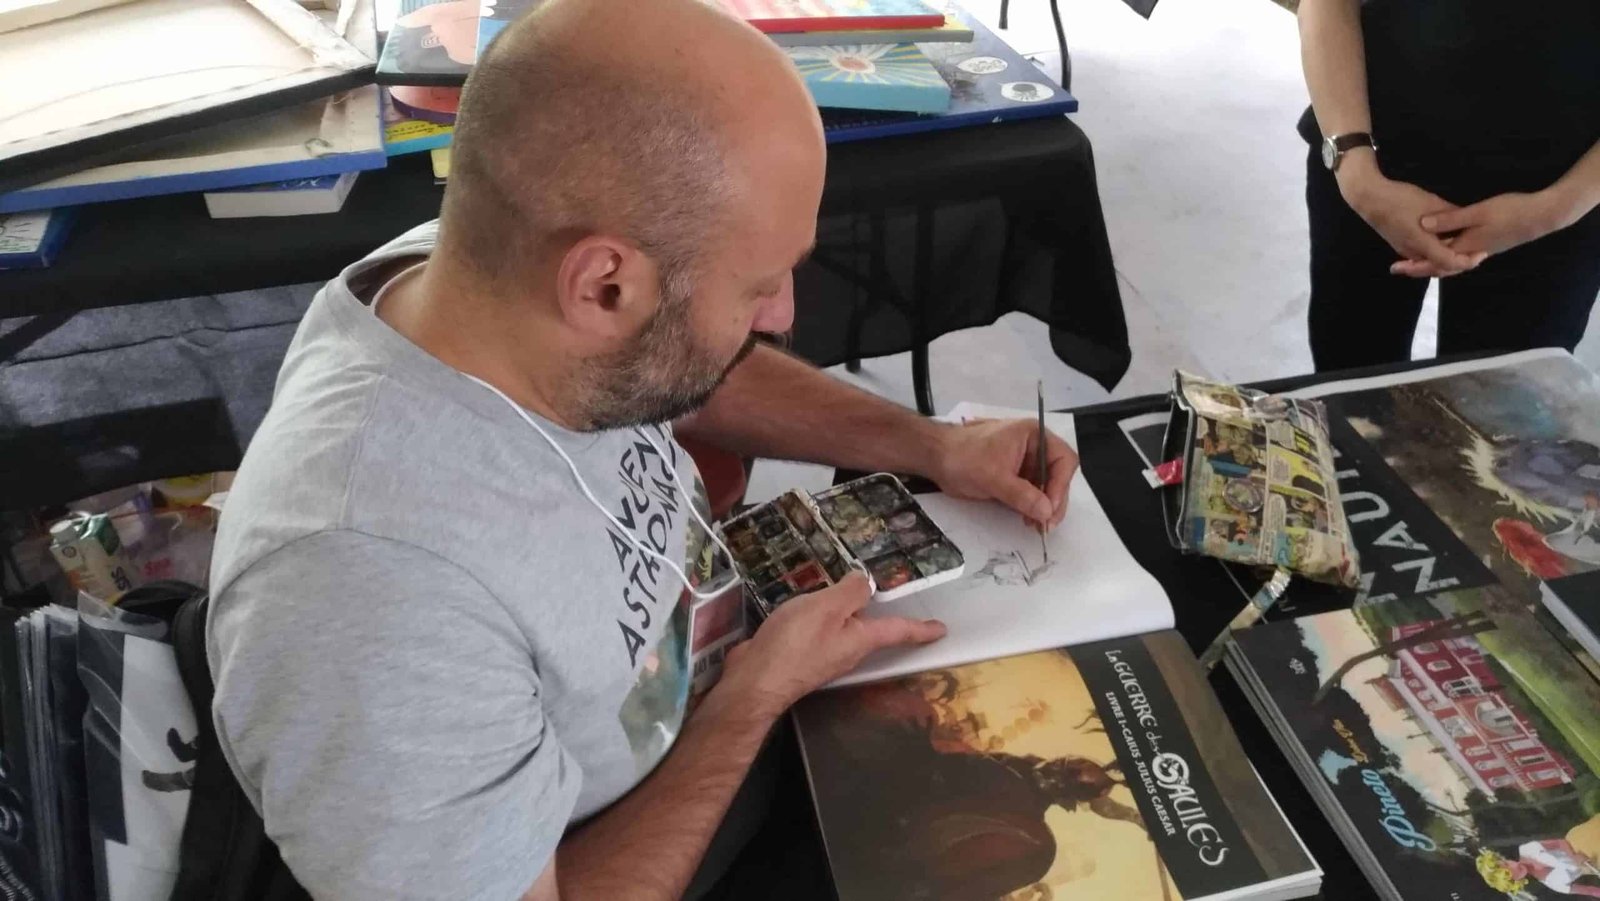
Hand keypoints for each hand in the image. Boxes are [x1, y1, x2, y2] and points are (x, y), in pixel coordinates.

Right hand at [719, 573, 944, 712]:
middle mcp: (846, 651)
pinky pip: (818, 631)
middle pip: (870, 631)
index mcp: (860, 640)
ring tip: (846, 593)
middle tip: (887, 596)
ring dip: (847, 614)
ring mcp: (822, 655)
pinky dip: (821, 617)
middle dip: (881, 616)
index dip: (921, 629)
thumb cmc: (796, 643)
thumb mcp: (827, 608)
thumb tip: (867, 582)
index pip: (898, 631)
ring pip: (843, 630)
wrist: (755, 680)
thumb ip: (850, 591)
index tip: (941, 630)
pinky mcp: (799, 654)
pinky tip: (809, 606)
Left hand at [932, 419, 1076, 529]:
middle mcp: (1034, 448)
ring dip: (1044, 508)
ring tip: (1037, 527)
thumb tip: (1046, 512)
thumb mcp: (994, 477)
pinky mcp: (1015, 477)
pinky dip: (1032, 508)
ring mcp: (1025, 463)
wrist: (936, 458)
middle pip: (1057, 475)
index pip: (1063, 459)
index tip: (1050, 508)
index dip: (1060, 485)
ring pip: (1046, 488)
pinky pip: (1031, 493)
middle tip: (1047, 525)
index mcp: (1033, 436)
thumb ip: (1022, 495)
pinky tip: (1028, 521)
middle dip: (1053, 500)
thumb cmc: (963, 458)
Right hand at [1337, 156, 1485, 278]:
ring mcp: (1405, 251)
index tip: (1482, 253)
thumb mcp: (1431, 202)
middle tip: (1478, 253)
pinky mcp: (1401, 245)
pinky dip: (1437, 253)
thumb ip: (1451, 214)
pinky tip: (1446, 243)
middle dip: (1460, 262)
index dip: (1468, 261)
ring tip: (1465, 247)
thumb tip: (1468, 219)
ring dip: (1448, 258)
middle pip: (1441, 266)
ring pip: (1431, 262)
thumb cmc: (1400, 199)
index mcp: (1422, 244)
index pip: (1450, 262)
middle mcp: (1414, 253)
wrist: (1369, 198)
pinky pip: (1423, 256)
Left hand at [1410, 190, 1578, 268]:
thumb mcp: (1478, 212)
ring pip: (1452, 261)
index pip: (1435, 262)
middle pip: (1441, 266)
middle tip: (1399, 267)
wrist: (1543, 215)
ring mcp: (1482, 249)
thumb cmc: (1511, 211)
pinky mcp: (1489, 242)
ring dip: (1433, 261)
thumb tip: (1423, 224)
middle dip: (1420, 267)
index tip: (1397, 266)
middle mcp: (1472, 253)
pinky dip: (1447, 254)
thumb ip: (1450, 220)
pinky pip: (1461, 253)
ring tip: (1414, 259)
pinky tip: (1442, 245)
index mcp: (1466, 247)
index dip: (1415, 265)